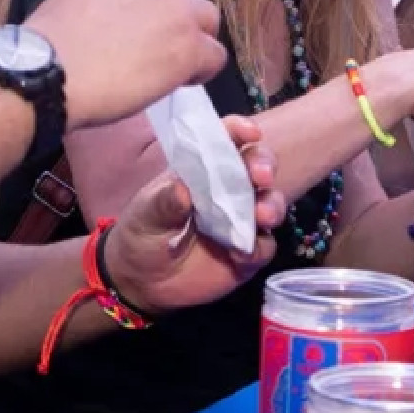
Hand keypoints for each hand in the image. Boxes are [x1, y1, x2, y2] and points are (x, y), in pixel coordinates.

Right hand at [24, 0, 226, 128]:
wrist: (49, 71)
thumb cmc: (48, 47)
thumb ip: (105, 0)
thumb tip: (115, 23)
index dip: (152, 12)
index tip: (137, 34)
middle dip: (177, 23)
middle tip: (156, 53)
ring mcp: (177, 11)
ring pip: (208, 22)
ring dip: (194, 43)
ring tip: (170, 69)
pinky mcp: (190, 46)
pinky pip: (216, 57)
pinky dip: (201, 72)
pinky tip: (178, 84)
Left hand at [102, 115, 284, 314]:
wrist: (141, 281)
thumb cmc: (142, 234)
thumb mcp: (145, 216)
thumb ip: (163, 202)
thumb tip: (182, 190)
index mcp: (202, 170)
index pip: (225, 141)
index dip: (239, 130)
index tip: (250, 132)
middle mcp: (228, 191)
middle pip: (258, 167)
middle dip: (265, 165)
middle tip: (261, 176)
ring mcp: (241, 221)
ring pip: (271, 204)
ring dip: (272, 206)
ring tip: (262, 216)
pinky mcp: (247, 254)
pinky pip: (264, 247)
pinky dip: (258, 248)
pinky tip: (241, 255)